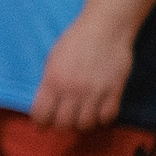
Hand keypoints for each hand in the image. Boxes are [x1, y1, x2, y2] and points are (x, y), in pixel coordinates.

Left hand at [31, 9, 132, 131]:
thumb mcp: (52, 60)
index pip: (41, 114)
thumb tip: (47, 103)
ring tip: (81, 118)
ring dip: (82, 125)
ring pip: (86, 124)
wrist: (105, 28)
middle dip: (61, 127)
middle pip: (64, 124)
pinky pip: (108, 116)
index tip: (42, 125)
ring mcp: (95, 92)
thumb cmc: (75, 40)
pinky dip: (102, 119)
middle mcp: (72, 90)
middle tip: (63, 122)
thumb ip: (50, 82)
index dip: (40, 123)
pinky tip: (98, 112)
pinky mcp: (114, 91)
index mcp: (53, 81)